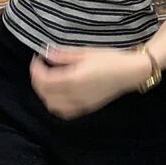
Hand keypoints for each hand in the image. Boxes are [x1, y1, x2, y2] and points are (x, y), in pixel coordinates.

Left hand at [30, 47, 151, 119]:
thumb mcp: (84, 52)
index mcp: (72, 80)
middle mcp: (73, 95)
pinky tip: (58, 93)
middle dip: (37, 80)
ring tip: (47, 79)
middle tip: (40, 67)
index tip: (37, 58)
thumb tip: (46, 53)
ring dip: (45, 94)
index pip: (43, 80)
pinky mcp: (86, 108)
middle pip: (45, 94)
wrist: (129, 73)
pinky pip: (64, 112)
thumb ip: (63, 55)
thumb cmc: (109, 59)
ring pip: (52, 105)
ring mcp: (80, 104)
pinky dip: (55, 104)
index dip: (35, 69)